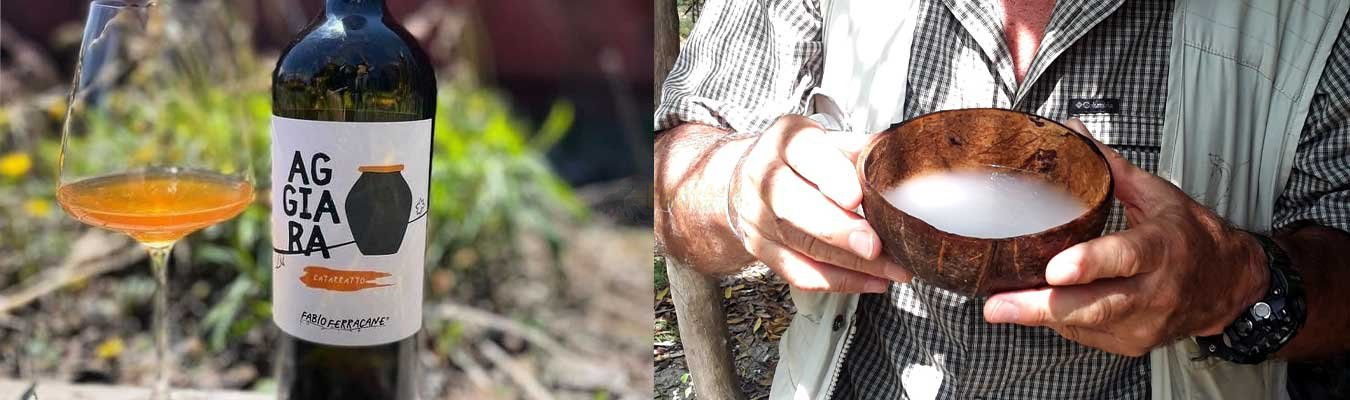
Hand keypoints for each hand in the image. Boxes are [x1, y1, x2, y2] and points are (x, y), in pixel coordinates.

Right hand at [728, 115, 910, 292]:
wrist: (747, 179)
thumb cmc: (798, 160)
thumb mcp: (827, 141)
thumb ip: (860, 151)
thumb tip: (905, 165)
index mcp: (785, 141)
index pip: (806, 155)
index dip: (832, 177)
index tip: (857, 197)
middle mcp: (764, 178)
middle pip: (796, 207)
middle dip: (838, 230)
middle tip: (875, 245)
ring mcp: (757, 218)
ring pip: (803, 245)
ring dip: (852, 263)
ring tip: (894, 269)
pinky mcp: (761, 249)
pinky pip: (799, 273)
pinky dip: (840, 282)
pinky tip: (873, 281)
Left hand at [982, 119, 1268, 355]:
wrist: (1230, 285)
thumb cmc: (1190, 236)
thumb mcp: (1156, 195)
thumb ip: (1109, 166)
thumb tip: (1072, 130)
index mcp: (1161, 247)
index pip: (1125, 256)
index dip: (1090, 264)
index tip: (1056, 268)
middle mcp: (1155, 291)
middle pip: (1095, 305)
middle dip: (1042, 307)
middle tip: (998, 305)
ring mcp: (1144, 324)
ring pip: (1084, 325)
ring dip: (1039, 315)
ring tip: (999, 306)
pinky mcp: (1131, 344)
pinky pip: (1084, 334)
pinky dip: (1059, 320)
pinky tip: (1039, 304)